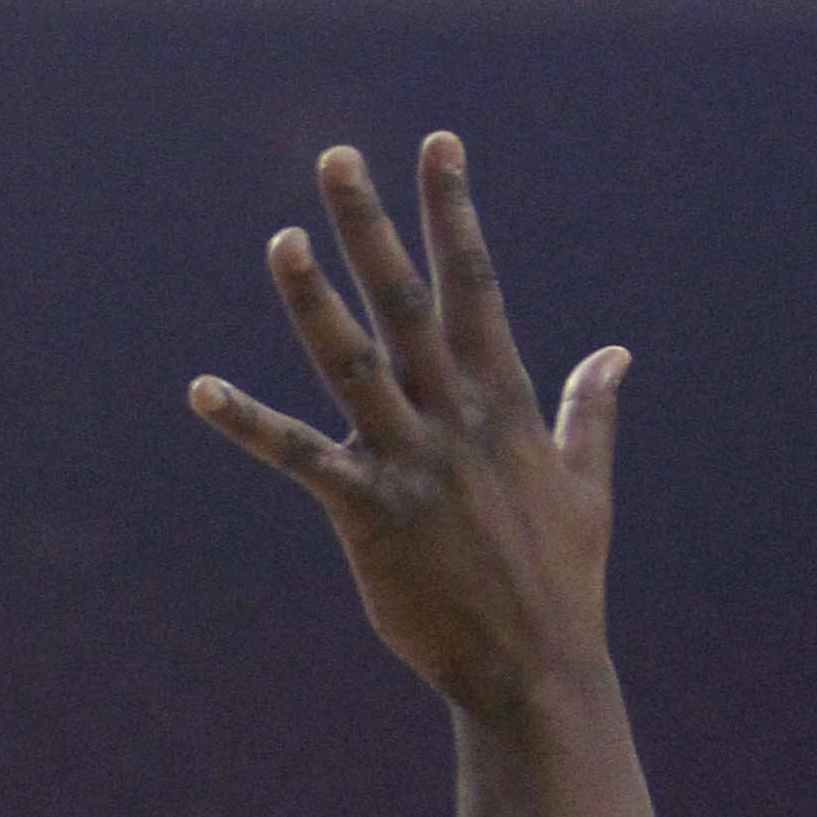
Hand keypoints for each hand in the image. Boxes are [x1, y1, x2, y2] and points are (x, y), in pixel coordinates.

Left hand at [191, 135, 627, 726]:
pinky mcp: (369, 515)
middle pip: (406, 303)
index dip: (452, 212)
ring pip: (352, 365)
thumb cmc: (562, 582)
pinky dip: (248, 423)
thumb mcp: (586, 486)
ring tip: (280, 239)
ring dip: (312, 301)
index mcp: (507, 402)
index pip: (474, 285)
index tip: (437, 145)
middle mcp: (456, 419)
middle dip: (371, 227)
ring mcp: (411, 463)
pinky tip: (202, 390)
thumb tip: (614, 353)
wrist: (535, 671)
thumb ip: (590, 411)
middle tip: (336, 158)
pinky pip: (298, 459)